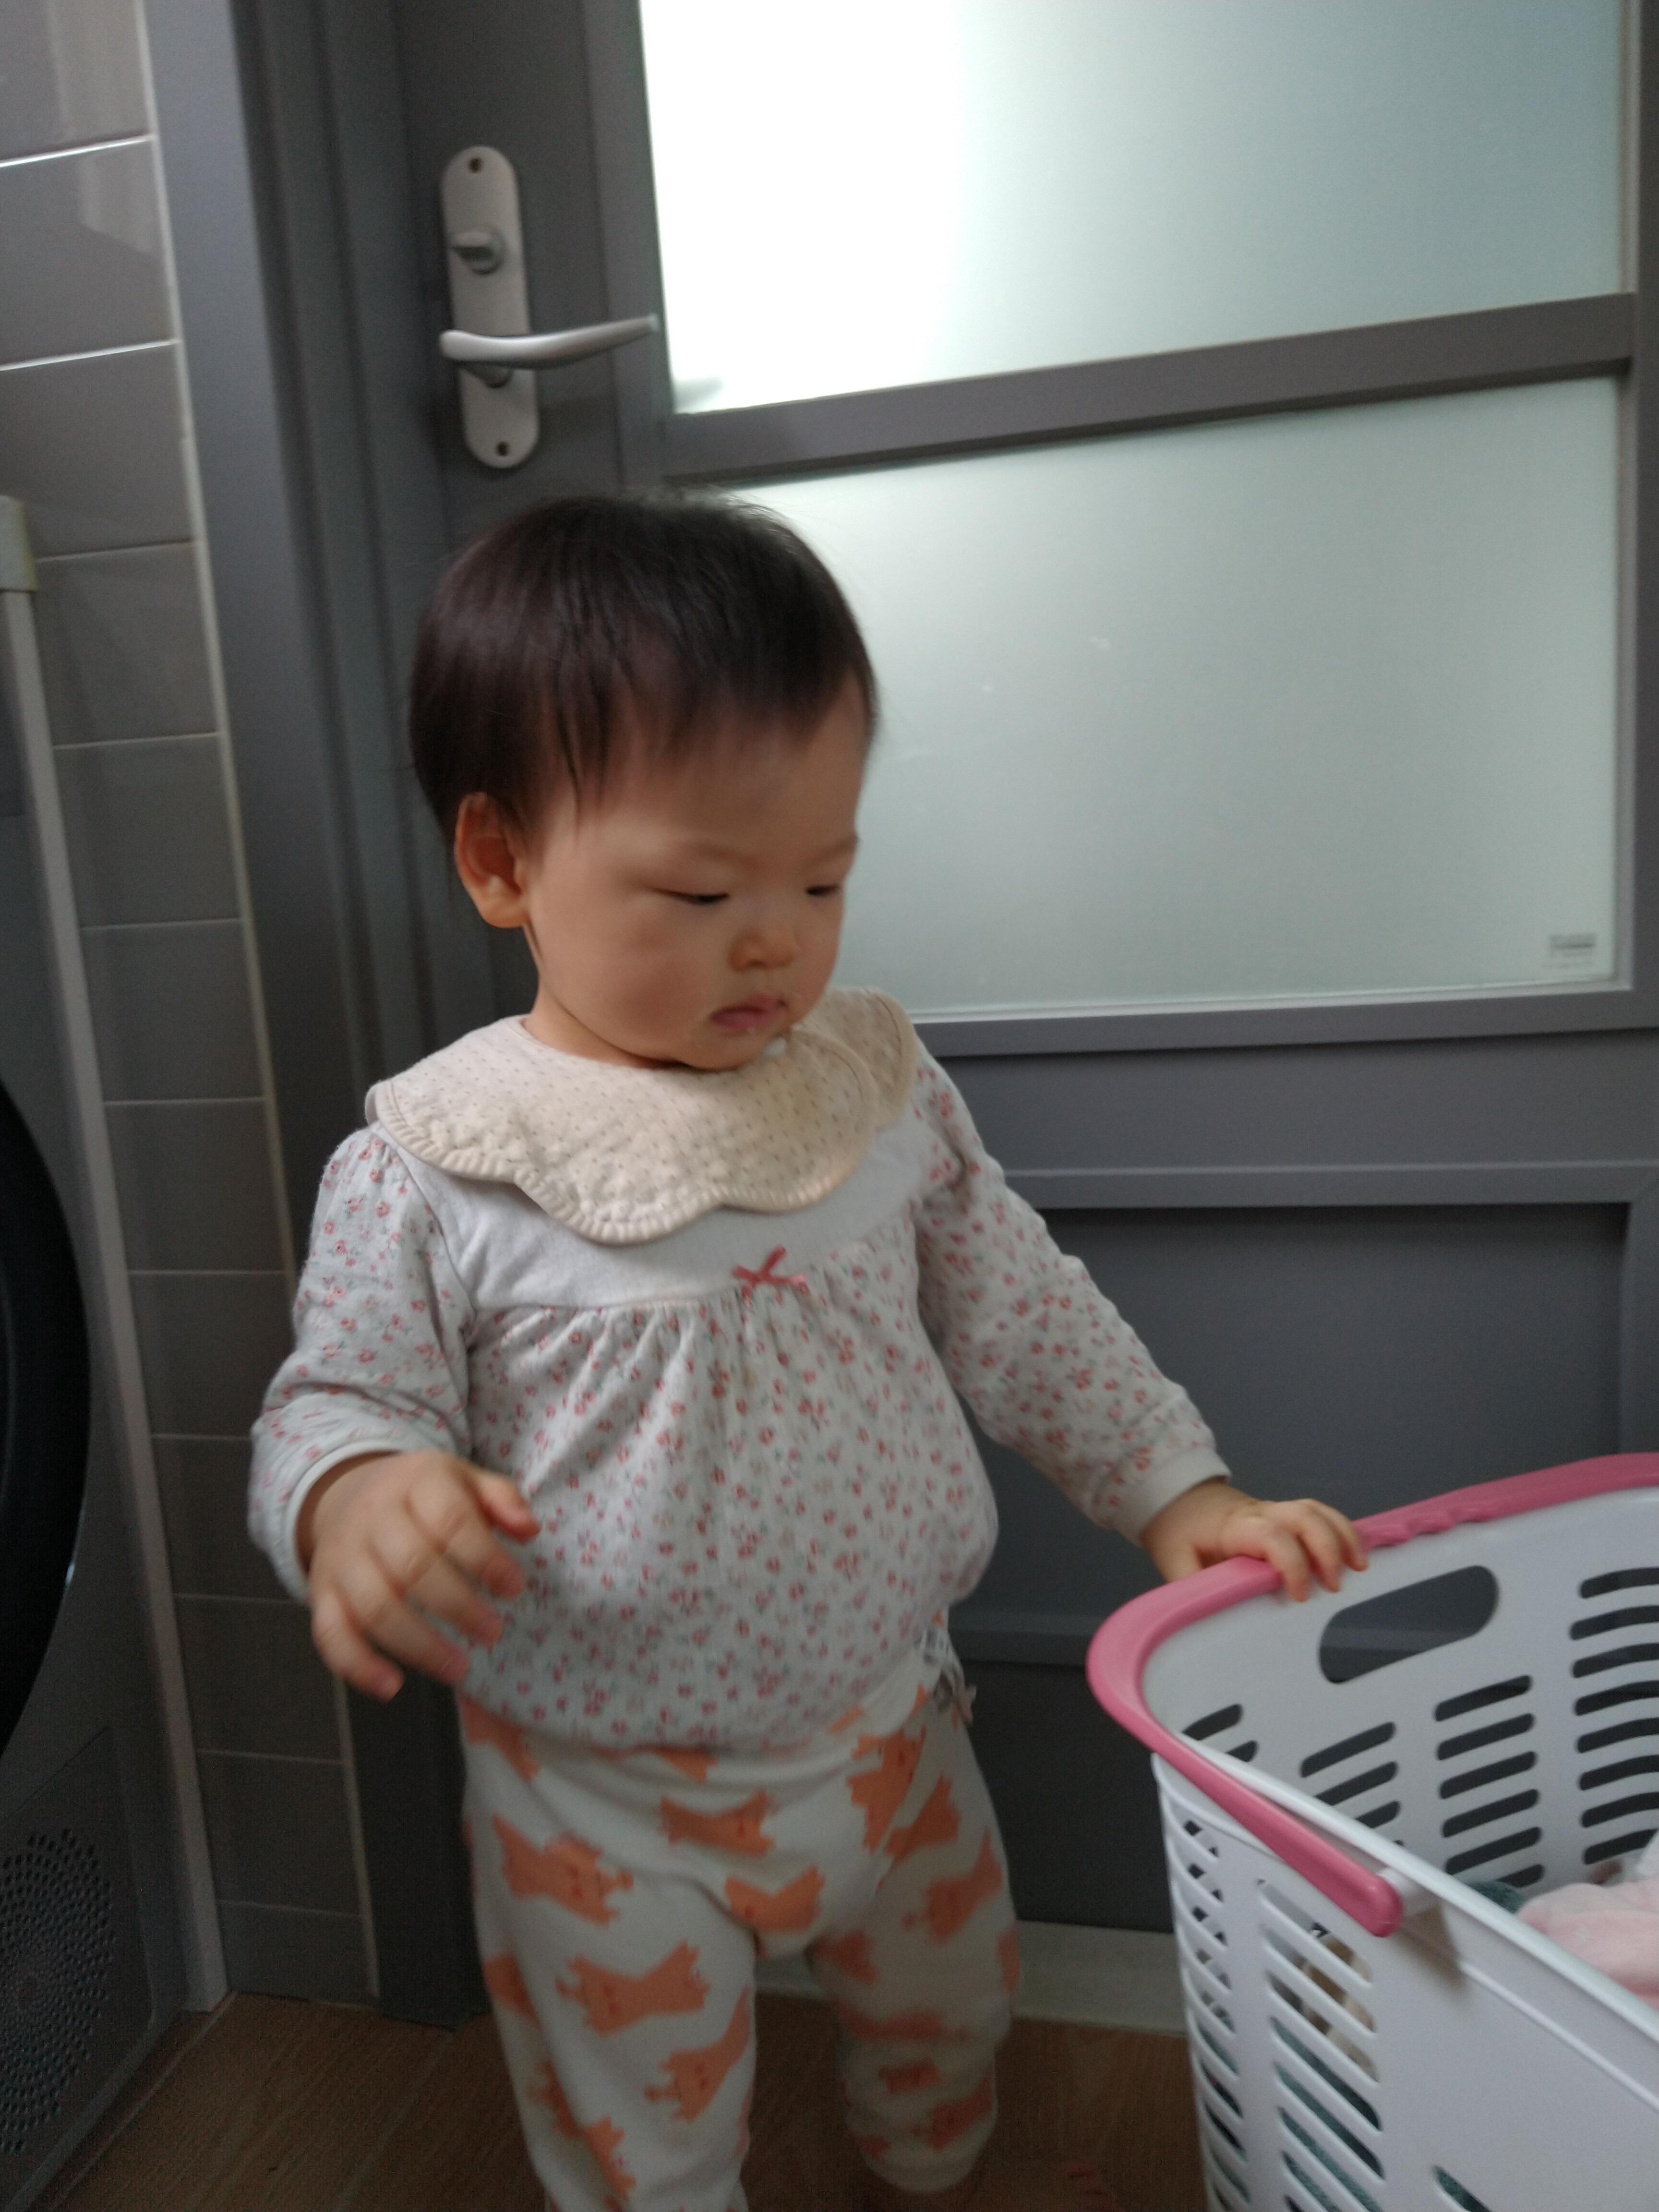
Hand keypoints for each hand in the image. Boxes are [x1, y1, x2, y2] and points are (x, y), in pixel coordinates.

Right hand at [299, 1450, 539, 1699]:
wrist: (346, 1491)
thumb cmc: (421, 1495)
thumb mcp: (464, 1479)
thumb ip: (502, 1499)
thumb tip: (529, 1529)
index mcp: (417, 1482)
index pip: (450, 1519)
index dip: (485, 1557)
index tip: (514, 1588)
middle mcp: (373, 1517)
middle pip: (412, 1566)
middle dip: (458, 1606)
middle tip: (492, 1631)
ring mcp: (342, 1557)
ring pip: (375, 1606)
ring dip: (419, 1645)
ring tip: (459, 1667)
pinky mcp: (321, 1591)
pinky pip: (331, 1633)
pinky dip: (358, 1665)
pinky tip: (392, 1687)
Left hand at [1141, 1477, 1366, 1599]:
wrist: (1176, 1500)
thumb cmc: (1180, 1533)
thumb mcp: (1174, 1564)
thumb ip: (1192, 1591)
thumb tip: (1207, 1623)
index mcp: (1234, 1528)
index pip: (1271, 1536)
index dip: (1291, 1563)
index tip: (1301, 1595)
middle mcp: (1260, 1514)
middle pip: (1303, 1515)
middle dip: (1326, 1547)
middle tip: (1336, 1585)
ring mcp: (1275, 1511)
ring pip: (1316, 1510)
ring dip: (1343, 1534)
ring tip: (1360, 1567)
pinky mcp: (1284, 1516)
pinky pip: (1318, 1514)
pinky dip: (1342, 1530)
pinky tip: (1355, 1553)